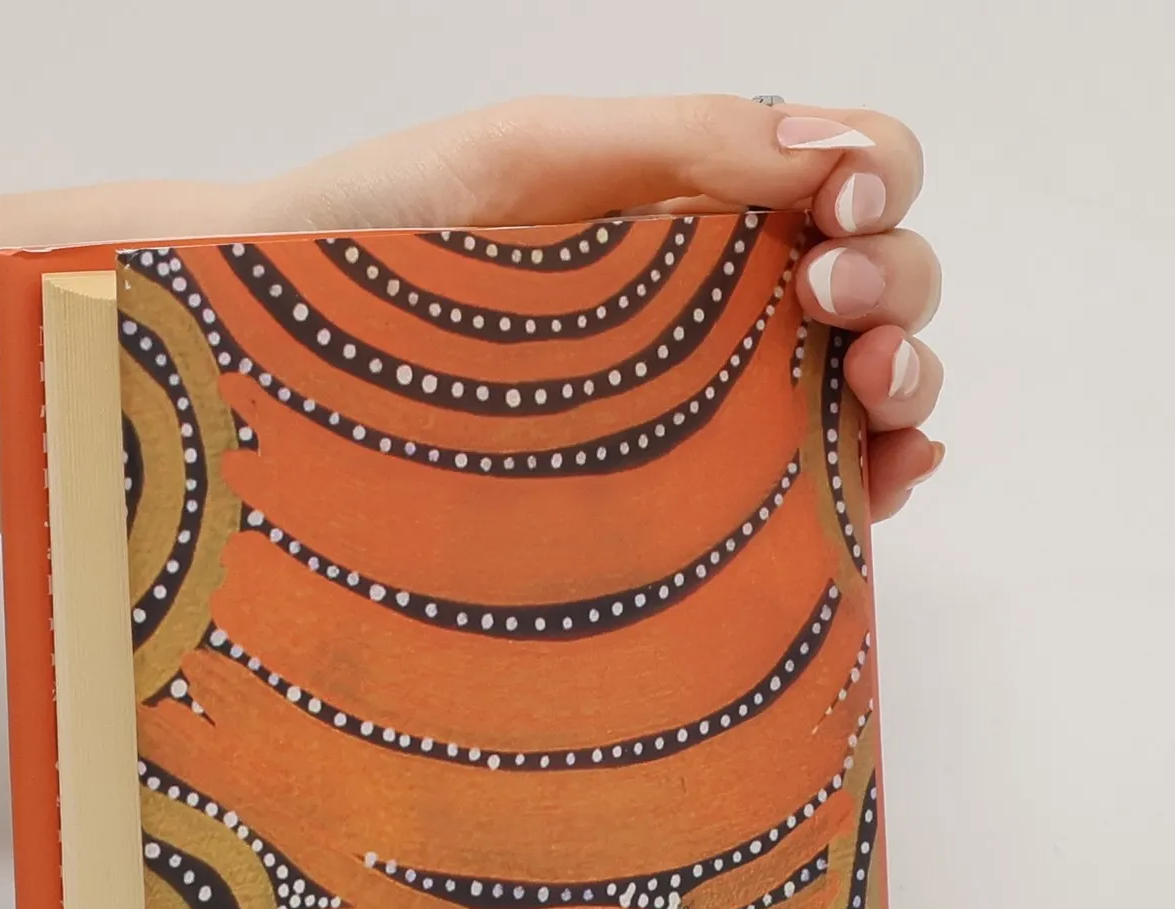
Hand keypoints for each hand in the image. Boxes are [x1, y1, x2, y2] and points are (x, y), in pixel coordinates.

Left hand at [244, 95, 942, 520]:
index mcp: (692, 200)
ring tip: (868, 397)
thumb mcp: (527, 161)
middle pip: (878, 279)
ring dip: (903, 383)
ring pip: (862, 385)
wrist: (270, 355)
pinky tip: (878, 480)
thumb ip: (680, 143)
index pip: (844, 174)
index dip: (878, 188)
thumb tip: (830, 150)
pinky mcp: (679, 499)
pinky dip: (873, 479)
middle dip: (895, 288)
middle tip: (828, 305)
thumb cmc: (375, 246)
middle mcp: (714, 300)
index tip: (833, 225)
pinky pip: (811, 486)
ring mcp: (703, 402)